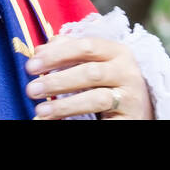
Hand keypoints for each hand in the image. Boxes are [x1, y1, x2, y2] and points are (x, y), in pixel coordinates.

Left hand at [23, 35, 153, 119]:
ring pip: (96, 99)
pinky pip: (104, 122)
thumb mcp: (92, 61)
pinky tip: (59, 123)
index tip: (31, 66)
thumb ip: (68, 51)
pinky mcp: (130, 118)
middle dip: (57, 81)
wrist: (139, 107)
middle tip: (31, 89)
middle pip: (90, 73)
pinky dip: (78, 121)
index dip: (56, 55)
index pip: (85, 46)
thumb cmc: (107, 80)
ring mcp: (131, 97)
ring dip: (64, 105)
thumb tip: (39, 51)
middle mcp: (127, 71)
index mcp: (116, 51)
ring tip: (40, 111)